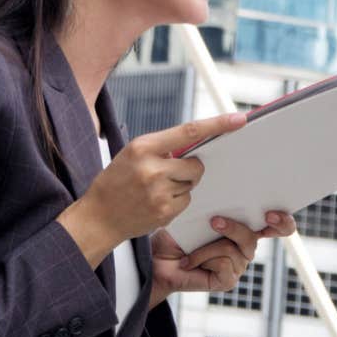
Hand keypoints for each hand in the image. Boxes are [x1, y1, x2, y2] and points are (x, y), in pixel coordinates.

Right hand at [58, 111, 250, 264]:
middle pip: (196, 165)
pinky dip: (176, 202)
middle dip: (189, 169)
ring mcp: (159, 192)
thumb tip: (197, 145)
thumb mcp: (133, 154)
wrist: (98, 217)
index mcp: (144, 147)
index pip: (189, 131)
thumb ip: (163, 148)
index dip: (217, 125)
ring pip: (192, 184)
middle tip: (167, 175)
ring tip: (154, 190)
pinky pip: (187, 201)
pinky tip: (155, 203)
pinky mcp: (165, 212)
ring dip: (181, 186)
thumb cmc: (117, 181)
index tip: (238, 119)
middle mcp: (152, 168)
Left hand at [148, 213, 296, 307]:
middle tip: (215, 221)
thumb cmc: (177, 235)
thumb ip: (218, 210)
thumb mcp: (198, 215)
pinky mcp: (227, 280)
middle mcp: (245, 248)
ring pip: (233, 249)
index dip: (283, 221)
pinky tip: (189, 262)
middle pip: (253, 237)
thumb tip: (227, 201)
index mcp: (245, 229)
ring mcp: (238, 266)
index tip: (272, 214)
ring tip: (187, 251)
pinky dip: (201, 259)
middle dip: (235, 228)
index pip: (278, 227)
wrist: (157, 260)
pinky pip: (222, 264)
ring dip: (205, 247)